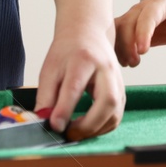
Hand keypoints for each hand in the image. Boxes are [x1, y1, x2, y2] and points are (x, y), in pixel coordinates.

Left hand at [36, 22, 124, 138]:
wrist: (88, 32)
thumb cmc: (67, 51)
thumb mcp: (50, 69)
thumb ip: (46, 96)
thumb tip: (43, 121)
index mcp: (84, 59)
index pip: (75, 87)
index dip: (65, 109)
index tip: (55, 126)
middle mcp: (106, 69)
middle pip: (107, 101)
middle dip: (88, 125)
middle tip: (68, 134)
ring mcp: (118, 80)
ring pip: (115, 112)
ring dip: (96, 129)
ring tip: (75, 132)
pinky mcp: (122, 90)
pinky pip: (116, 115)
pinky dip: (102, 127)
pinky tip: (87, 127)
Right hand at [114, 0, 165, 67]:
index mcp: (159, 4)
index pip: (148, 16)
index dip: (143, 32)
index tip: (142, 51)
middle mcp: (140, 8)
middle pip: (127, 23)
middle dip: (128, 44)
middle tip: (135, 62)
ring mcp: (130, 16)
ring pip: (116, 29)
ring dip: (119, 47)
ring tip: (130, 63)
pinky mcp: (123, 26)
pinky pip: (113, 35)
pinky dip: (114, 48)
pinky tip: (123, 61)